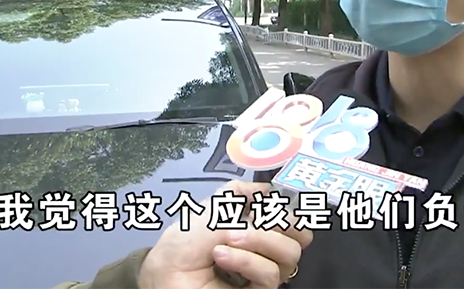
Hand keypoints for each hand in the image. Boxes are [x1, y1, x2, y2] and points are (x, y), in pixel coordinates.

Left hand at [138, 181, 312, 288]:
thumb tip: (267, 188)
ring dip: (258, 240)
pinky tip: (222, 255)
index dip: (290, 208)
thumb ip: (237, 194)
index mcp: (257, 229)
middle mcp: (265, 252)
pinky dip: (246, 260)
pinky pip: (270, 275)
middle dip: (281, 222)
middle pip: (300, 236)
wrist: (163, 275)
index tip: (272, 199)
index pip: (292, 219)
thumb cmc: (181, 245)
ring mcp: (262, 274)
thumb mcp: (209, 209)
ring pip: (289, 254)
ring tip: (227, 240)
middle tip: (257, 219)